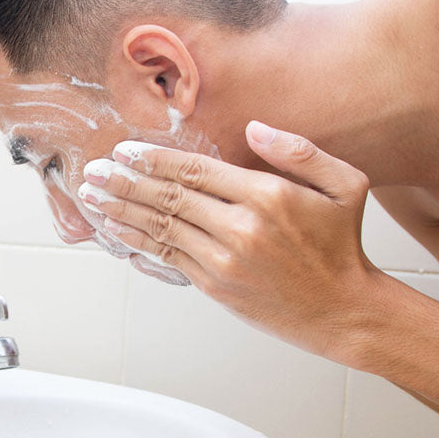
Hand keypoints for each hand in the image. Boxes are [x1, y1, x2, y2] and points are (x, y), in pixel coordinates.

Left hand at [79, 121, 379, 363]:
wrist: (344, 311)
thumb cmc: (343, 247)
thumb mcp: (346, 185)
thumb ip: (299, 151)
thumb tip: (254, 128)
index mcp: (267, 195)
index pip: (196, 169)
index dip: (155, 158)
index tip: (127, 151)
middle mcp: (240, 227)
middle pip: (170, 197)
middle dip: (125, 182)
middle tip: (93, 170)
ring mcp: (225, 260)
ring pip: (162, 228)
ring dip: (122, 211)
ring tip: (92, 198)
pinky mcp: (217, 286)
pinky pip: (170, 259)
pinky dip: (140, 244)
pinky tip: (119, 232)